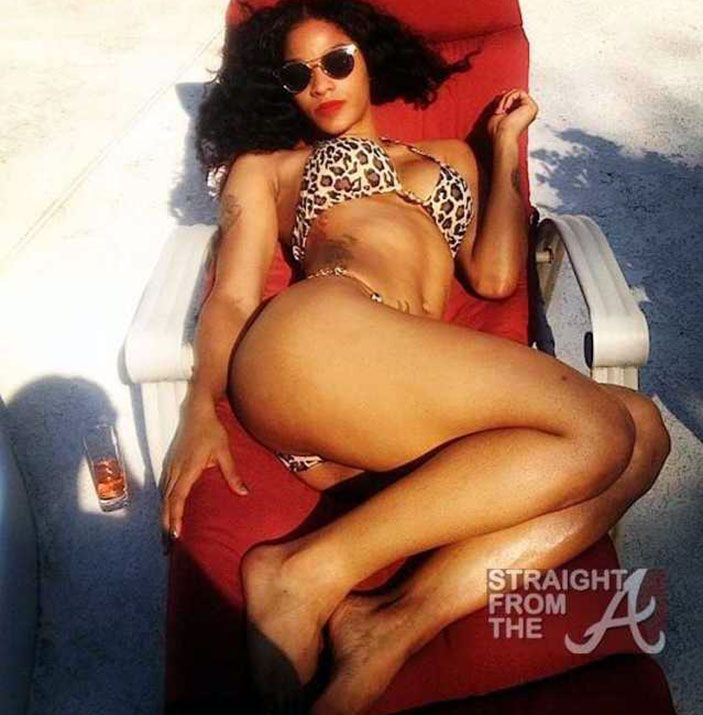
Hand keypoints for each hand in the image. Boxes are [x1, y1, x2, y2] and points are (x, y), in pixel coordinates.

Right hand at [161, 398, 249, 547]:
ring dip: (164, 515)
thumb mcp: (224, 451)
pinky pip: (165, 489)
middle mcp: (175, 470)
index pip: (177, 498)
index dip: (175, 516)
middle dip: (166, 523)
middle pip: (167, 502)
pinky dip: (165, 504)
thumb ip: (232, 473)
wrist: (197, 412)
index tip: (175, 533)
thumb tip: (243, 493)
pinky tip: (167, 513)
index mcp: (188, 469)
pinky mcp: (171, 464)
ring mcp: (171, 467)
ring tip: (167, 535)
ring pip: (164, 496)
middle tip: (167, 546)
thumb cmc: (212, 430)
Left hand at [487, 88, 538, 141]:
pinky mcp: (531, 106)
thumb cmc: (498, 131)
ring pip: (517, 92)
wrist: (502, 136)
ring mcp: (531, 109)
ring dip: (505, 99)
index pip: (514, 99)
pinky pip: (519, 92)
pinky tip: (505, 109)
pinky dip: (509, 98)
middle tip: (498, 110)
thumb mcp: (498, 113)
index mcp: (520, 115)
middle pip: (515, 95)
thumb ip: (502, 103)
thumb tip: (503, 93)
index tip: (497, 106)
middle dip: (503, 99)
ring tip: (501, 111)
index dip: (504, 99)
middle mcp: (527, 112)